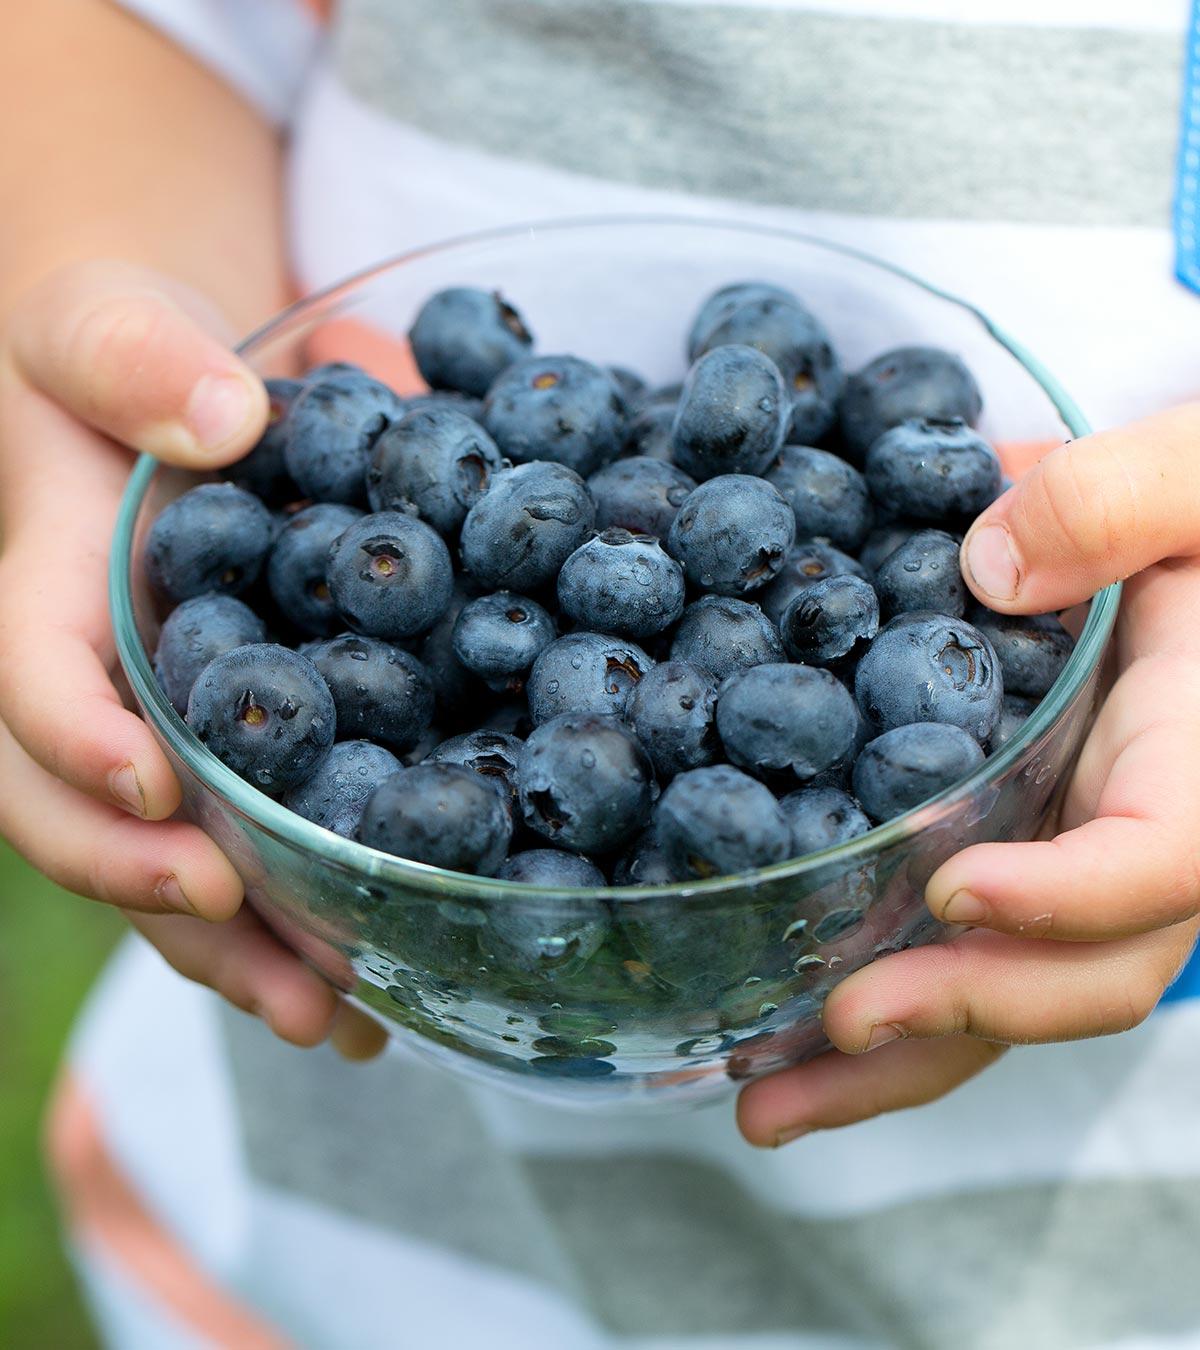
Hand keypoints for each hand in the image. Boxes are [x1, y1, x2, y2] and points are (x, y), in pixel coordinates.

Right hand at [0, 260, 385, 1059]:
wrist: (162, 396)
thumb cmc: (121, 349)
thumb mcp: (105, 321)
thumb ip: (137, 356)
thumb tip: (225, 416)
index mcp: (47, 589)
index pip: (28, 679)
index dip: (77, 740)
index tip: (156, 790)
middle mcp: (95, 686)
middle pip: (92, 820)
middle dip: (166, 900)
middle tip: (273, 971)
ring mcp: (159, 731)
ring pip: (168, 864)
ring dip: (244, 955)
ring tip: (338, 1023)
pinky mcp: (231, 751)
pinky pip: (244, 848)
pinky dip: (295, 922)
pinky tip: (371, 988)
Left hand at [739, 407, 1199, 1145]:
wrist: (1183, 546)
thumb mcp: (1199, 478)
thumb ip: (1119, 501)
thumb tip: (988, 565)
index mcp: (1195, 755)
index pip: (1164, 860)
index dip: (1072, 896)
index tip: (956, 892)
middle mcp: (1140, 833)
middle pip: (1082, 976)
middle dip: (962, 1015)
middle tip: (831, 1031)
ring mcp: (1072, 861)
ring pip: (1010, 998)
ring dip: (893, 1063)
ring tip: (766, 1103)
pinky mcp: (1013, 858)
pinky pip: (959, 956)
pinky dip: (879, 1009)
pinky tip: (775, 1042)